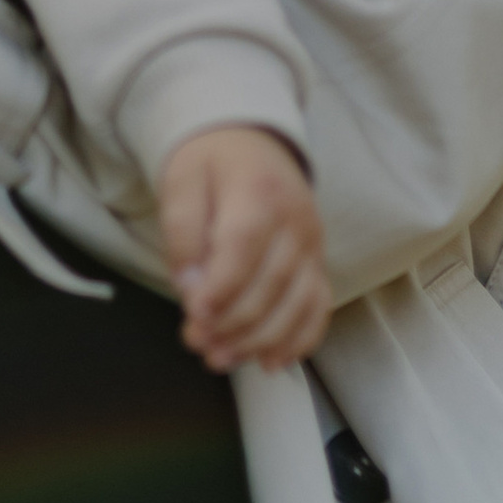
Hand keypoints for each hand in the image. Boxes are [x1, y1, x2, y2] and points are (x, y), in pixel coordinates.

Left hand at [157, 125, 329, 374]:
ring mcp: (313, 244)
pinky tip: (271, 362)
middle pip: (272, 283)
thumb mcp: (182, 182)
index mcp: (258, 192)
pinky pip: (319, 308)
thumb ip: (184, 232)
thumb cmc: (210, 163)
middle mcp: (296, 220)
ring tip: (222, 359)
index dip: (221, 288)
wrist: (250, 140)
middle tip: (197, 344)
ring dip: (260, 340)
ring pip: (297, 304)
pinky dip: (299, 340)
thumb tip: (192, 287)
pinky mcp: (318, 263)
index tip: (195, 316)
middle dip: (233, 323)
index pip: (244, 247)